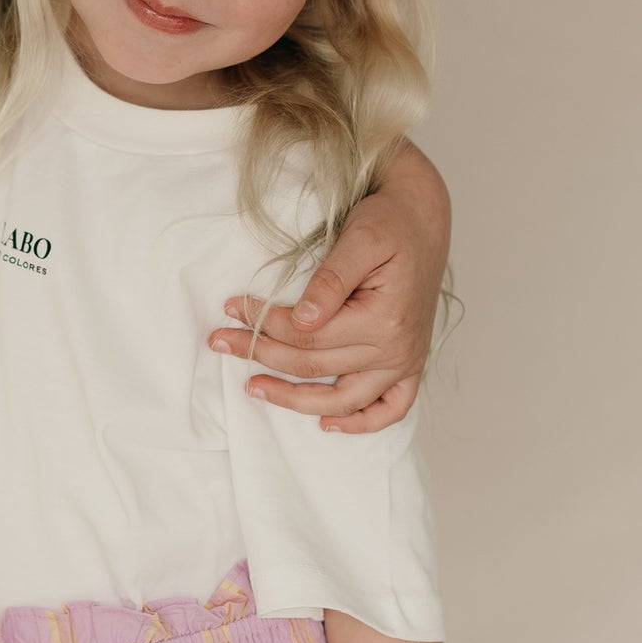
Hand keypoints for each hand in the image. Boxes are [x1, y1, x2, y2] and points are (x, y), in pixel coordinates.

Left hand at [209, 142, 451, 433]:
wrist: (422, 219)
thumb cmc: (388, 223)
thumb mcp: (359, 239)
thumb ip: (331, 280)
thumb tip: (301, 320)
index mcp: (384, 319)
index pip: (307, 336)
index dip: (264, 324)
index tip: (233, 307)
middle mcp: (398, 349)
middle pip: (314, 366)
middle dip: (261, 354)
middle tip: (220, 341)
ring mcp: (406, 362)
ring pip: (342, 398)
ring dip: (294, 400)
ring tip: (253, 388)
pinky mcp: (410, 364)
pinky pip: (390, 409)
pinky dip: (359, 422)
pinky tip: (324, 423)